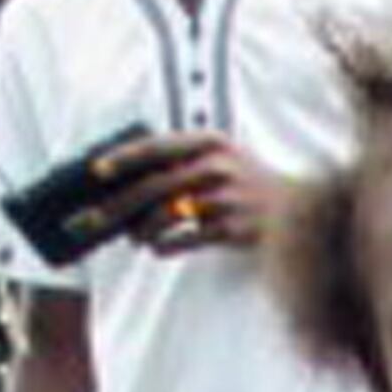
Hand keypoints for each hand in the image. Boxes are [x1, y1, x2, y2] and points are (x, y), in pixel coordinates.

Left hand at [90, 131, 280, 255]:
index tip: (97, 171)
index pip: (156, 146)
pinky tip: (156, 249)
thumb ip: (182, 163)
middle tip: (92, 220)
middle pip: (155, 185)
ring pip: (167, 214)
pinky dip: (167, 246)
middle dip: (118, 206)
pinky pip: (188, 239)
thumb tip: (131, 184)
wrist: (300, 212)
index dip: (124, 159)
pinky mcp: (233, 228)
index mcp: (209, 142)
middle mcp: (217, 165)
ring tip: (133, 238)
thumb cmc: (250, 186)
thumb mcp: (221, 159)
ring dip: (142, 229)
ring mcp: (227, 197)